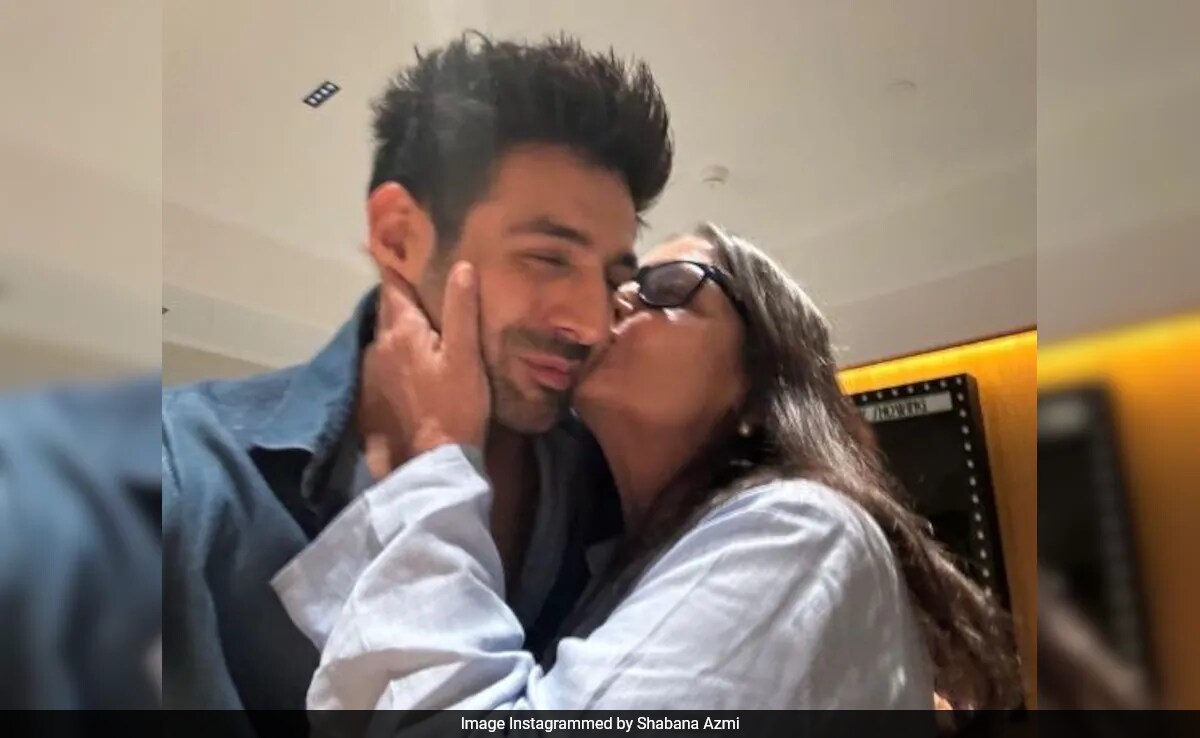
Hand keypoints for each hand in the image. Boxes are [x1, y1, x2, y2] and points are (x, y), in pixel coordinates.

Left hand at [374, 262, 489, 456]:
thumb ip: (461, 310)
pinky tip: (415, 358)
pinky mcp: (375, 393)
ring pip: (384, 334)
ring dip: (400, 325)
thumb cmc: (457, 405)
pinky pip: (384, 359)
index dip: (399, 264)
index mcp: (401, 330)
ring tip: (424, 319)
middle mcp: (379, 345)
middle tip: (425, 281)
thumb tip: (462, 266)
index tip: (408, 247)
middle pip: (387, 308)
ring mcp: (372, 371)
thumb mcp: (466, 355)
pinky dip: (397, 351)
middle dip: (403, 294)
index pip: (391, 285)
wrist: (434, 459)